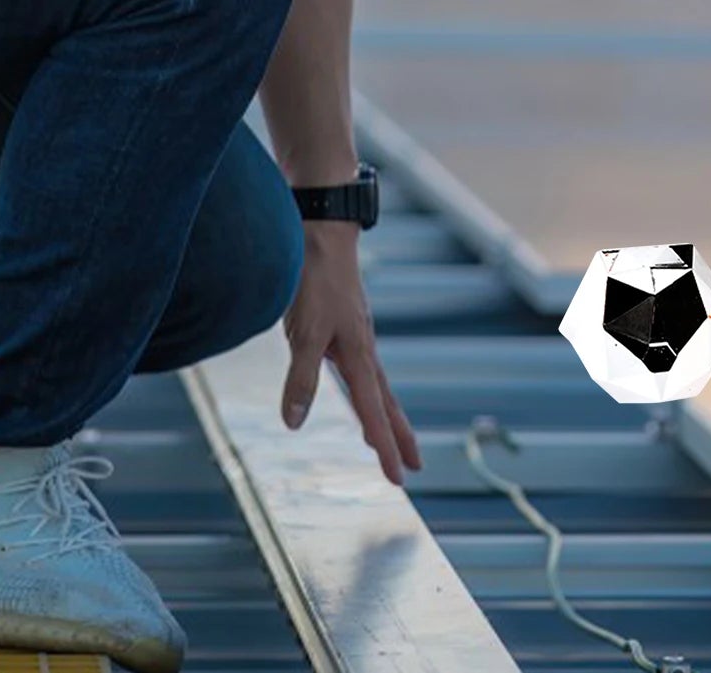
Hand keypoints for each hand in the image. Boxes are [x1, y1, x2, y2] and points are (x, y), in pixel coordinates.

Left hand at [281, 223, 421, 485]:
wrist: (322, 233)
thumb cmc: (315, 281)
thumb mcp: (303, 332)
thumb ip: (300, 379)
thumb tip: (295, 424)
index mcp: (359, 356)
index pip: (375, 412)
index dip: (386, 447)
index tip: (399, 478)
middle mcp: (364, 350)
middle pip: (387, 402)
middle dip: (399, 436)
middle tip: (415, 467)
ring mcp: (357, 338)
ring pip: (377, 386)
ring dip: (386, 415)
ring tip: (389, 438)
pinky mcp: (346, 328)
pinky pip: (363, 371)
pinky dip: (369, 391)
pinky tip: (362, 390)